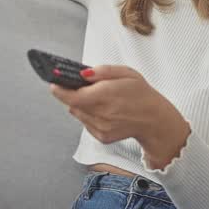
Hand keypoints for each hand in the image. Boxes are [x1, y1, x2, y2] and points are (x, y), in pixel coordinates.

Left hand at [50, 65, 190, 166]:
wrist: (154, 120)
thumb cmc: (141, 94)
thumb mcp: (127, 73)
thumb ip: (103, 71)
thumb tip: (83, 74)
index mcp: (107, 96)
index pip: (73, 96)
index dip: (59, 90)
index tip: (54, 83)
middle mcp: (102, 114)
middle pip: (72, 104)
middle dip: (72, 94)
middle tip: (80, 86)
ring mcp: (101, 128)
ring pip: (77, 113)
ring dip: (81, 104)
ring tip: (97, 98)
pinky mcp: (101, 137)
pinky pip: (85, 123)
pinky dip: (88, 115)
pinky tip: (103, 110)